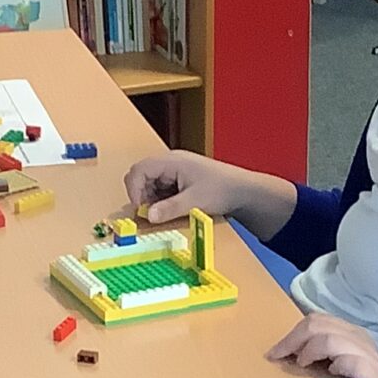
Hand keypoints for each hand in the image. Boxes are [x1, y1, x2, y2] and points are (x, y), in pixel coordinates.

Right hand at [125, 147, 257, 224]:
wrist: (243, 190)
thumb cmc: (222, 190)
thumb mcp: (194, 201)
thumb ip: (169, 209)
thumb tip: (148, 216)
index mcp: (172, 161)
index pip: (140, 169)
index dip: (134, 189)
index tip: (138, 208)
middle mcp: (171, 163)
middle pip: (142, 175)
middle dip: (141, 195)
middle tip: (149, 213)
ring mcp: (175, 171)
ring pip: (150, 184)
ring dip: (151, 200)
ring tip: (164, 213)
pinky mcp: (180, 180)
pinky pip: (161, 189)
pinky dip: (160, 201)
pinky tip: (172, 210)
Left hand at [268, 313, 377, 377]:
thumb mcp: (335, 372)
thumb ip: (318, 360)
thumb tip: (286, 357)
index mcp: (350, 335)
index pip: (316, 320)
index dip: (291, 334)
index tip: (275, 352)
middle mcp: (359, 339)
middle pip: (318, 323)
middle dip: (292, 340)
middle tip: (280, 358)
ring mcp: (367, 355)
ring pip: (331, 338)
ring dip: (310, 350)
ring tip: (302, 366)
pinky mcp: (372, 375)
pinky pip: (351, 360)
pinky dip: (336, 364)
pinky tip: (330, 374)